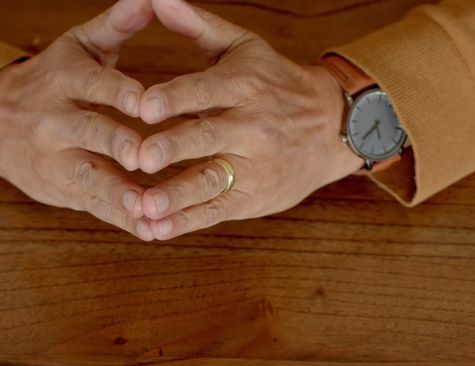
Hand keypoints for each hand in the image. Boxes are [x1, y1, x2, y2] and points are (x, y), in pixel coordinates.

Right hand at [0, 0, 151, 235]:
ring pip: (91, 177)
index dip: (122, 92)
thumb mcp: (78, 46)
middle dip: (118, 144)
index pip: (96, 84)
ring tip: (150, 208)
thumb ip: (116, 24)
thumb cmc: (51, 77)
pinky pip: (96, 206)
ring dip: (121, 194)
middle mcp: (57, 120)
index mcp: (65, 80)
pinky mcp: (63, 190)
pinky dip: (122, 220)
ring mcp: (58, 159)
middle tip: (144, 155)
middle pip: (91, 132)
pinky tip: (151, 230)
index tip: (148, 102)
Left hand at [133, 0, 363, 240]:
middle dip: (173, 148)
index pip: (205, 90)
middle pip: (206, 137)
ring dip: (176, 196)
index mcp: (243, 85)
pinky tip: (155, 230)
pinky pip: (215, 211)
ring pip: (210, 181)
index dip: (175, 97)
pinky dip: (186, 222)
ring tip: (145, 207)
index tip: (145, 105)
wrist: (334, 126)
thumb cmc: (274, 81)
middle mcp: (250, 126)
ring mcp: (253, 166)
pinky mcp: (252, 197)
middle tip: (140, 157)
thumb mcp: (242, 47)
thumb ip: (196, 25)